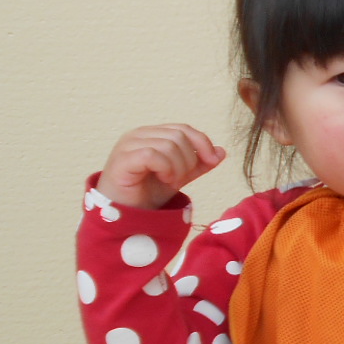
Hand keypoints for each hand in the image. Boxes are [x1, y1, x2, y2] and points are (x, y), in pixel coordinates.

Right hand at [96, 124, 225, 209]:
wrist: (126, 214)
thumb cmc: (147, 193)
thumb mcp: (179, 176)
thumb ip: (198, 164)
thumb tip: (221, 152)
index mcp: (152, 134)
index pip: (184, 129)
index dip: (202, 143)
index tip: (213, 160)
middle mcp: (139, 135)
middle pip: (179, 135)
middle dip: (188, 159)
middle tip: (179, 178)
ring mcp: (128, 145)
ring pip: (168, 144)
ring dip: (177, 167)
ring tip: (169, 180)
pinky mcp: (122, 159)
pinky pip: (152, 154)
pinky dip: (165, 168)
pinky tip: (162, 179)